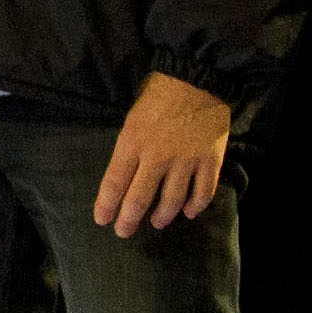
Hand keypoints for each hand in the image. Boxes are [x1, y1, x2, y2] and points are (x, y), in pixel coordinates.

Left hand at [92, 72, 231, 235]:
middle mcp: (157, 157)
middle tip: (123, 232)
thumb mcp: (131, 119)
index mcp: (131, 143)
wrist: (196, 80)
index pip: (114, 183)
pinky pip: (203, 192)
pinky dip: (196, 206)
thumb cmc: (157, 96)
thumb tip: (124, 176)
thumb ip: (129, 147)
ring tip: (156, 223)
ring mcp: (185, 161)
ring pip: (171, 201)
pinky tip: (188, 212)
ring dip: (162, 216)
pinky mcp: (210, 160)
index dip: (107, 206)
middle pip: (139, 198)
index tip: (102, 220)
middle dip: (129, 220)